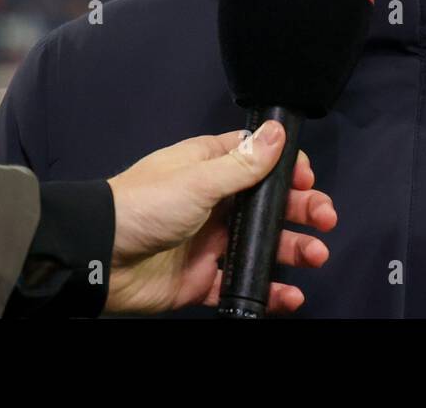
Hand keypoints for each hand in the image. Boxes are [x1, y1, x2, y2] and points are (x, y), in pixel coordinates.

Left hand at [104, 120, 336, 313]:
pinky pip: (242, 285)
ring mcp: (208, 241)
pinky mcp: (202, 278)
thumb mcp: (197, 179)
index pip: (258, 160)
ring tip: (314, 256)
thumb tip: (277, 133)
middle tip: (325, 219)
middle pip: (268, 205)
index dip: (287, 170)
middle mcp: (212, 202)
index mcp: (208, 168)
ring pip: (262, 244)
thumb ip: (243, 163)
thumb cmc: (140, 206)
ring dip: (293, 250)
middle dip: (301, 210)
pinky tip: (289, 293)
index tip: (307, 180)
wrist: (99, 257)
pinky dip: (268, 290)